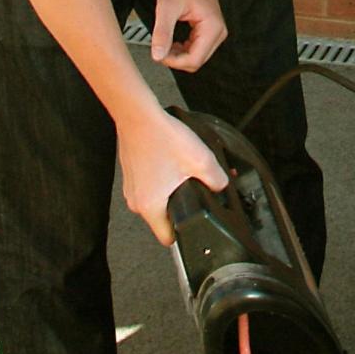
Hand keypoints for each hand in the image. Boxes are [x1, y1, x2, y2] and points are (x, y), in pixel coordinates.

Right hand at [117, 107, 228, 244]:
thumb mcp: (200, 160)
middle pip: (164, 218)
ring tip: (185, 172)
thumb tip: (222, 187)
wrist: (138, 115)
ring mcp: (132, 188)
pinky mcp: (132, 175)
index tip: (196, 225)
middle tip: (196, 190)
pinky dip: (163, 180)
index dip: (185, 234)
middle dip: (183, 207)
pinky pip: (151, 186)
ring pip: (158, 200)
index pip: (167, 238)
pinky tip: (173, 163)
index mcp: (151, 207)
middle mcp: (137, 202)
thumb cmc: (162, 137)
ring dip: (173, 191)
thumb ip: (217, 180)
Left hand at [151, 0, 226, 71]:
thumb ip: (163, 33)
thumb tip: (158, 56)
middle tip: (159, 46)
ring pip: (196, 58)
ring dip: (178, 55)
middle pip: (196, 62)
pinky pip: (196, 50)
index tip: (158, 53)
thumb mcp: (167, 7)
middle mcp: (218, 33)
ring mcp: (216, 33)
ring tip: (164, 41)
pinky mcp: (210, 32)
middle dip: (175, 59)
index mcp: (212, 28)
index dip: (173, 61)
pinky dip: (182, 49)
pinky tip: (172, 40)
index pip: (194, 60)